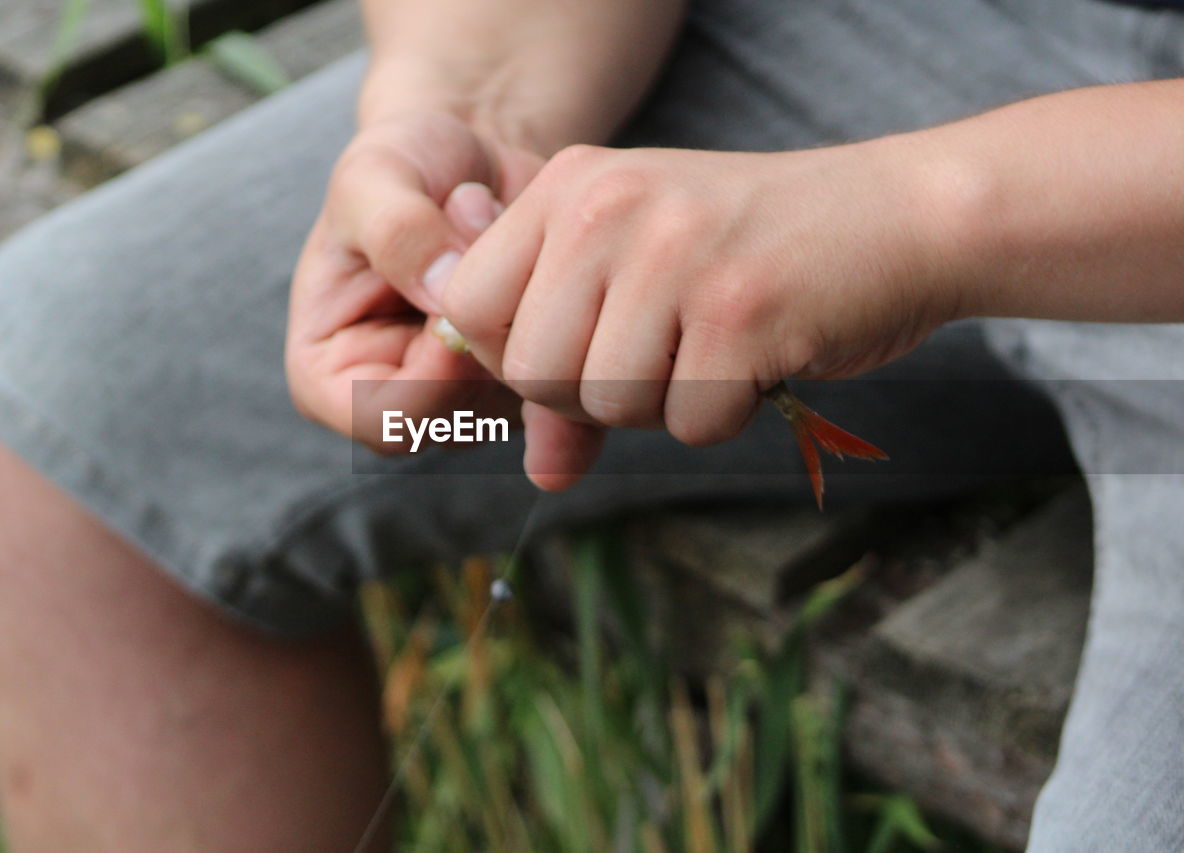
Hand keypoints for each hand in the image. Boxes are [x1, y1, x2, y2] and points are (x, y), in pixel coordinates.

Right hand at [285, 111, 543, 451]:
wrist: (471, 160)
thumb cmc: (404, 163)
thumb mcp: (377, 173)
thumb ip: (396, 230)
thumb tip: (446, 294)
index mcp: (329, 378)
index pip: (388, 422)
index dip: (437, 372)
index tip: (459, 299)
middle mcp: (394, 404)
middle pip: (458, 424)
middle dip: (488, 342)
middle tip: (492, 250)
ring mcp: (460, 403)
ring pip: (513, 411)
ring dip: (528, 329)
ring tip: (507, 247)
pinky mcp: (516, 389)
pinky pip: (560, 396)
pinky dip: (571, 344)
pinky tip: (561, 279)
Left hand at [432, 141, 960, 484]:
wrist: (897, 217)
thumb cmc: (754, 253)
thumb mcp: (643, 278)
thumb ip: (576, 365)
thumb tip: (541, 474)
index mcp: (570, 184)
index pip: (468, 305)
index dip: (514, 356)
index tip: (581, 349)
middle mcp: (609, 207)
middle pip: (532, 371)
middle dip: (592, 396)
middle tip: (662, 356)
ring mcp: (676, 255)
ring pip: (608, 405)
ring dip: (665, 405)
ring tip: (714, 347)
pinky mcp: (742, 311)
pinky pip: (692, 423)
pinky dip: (727, 414)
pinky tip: (759, 357)